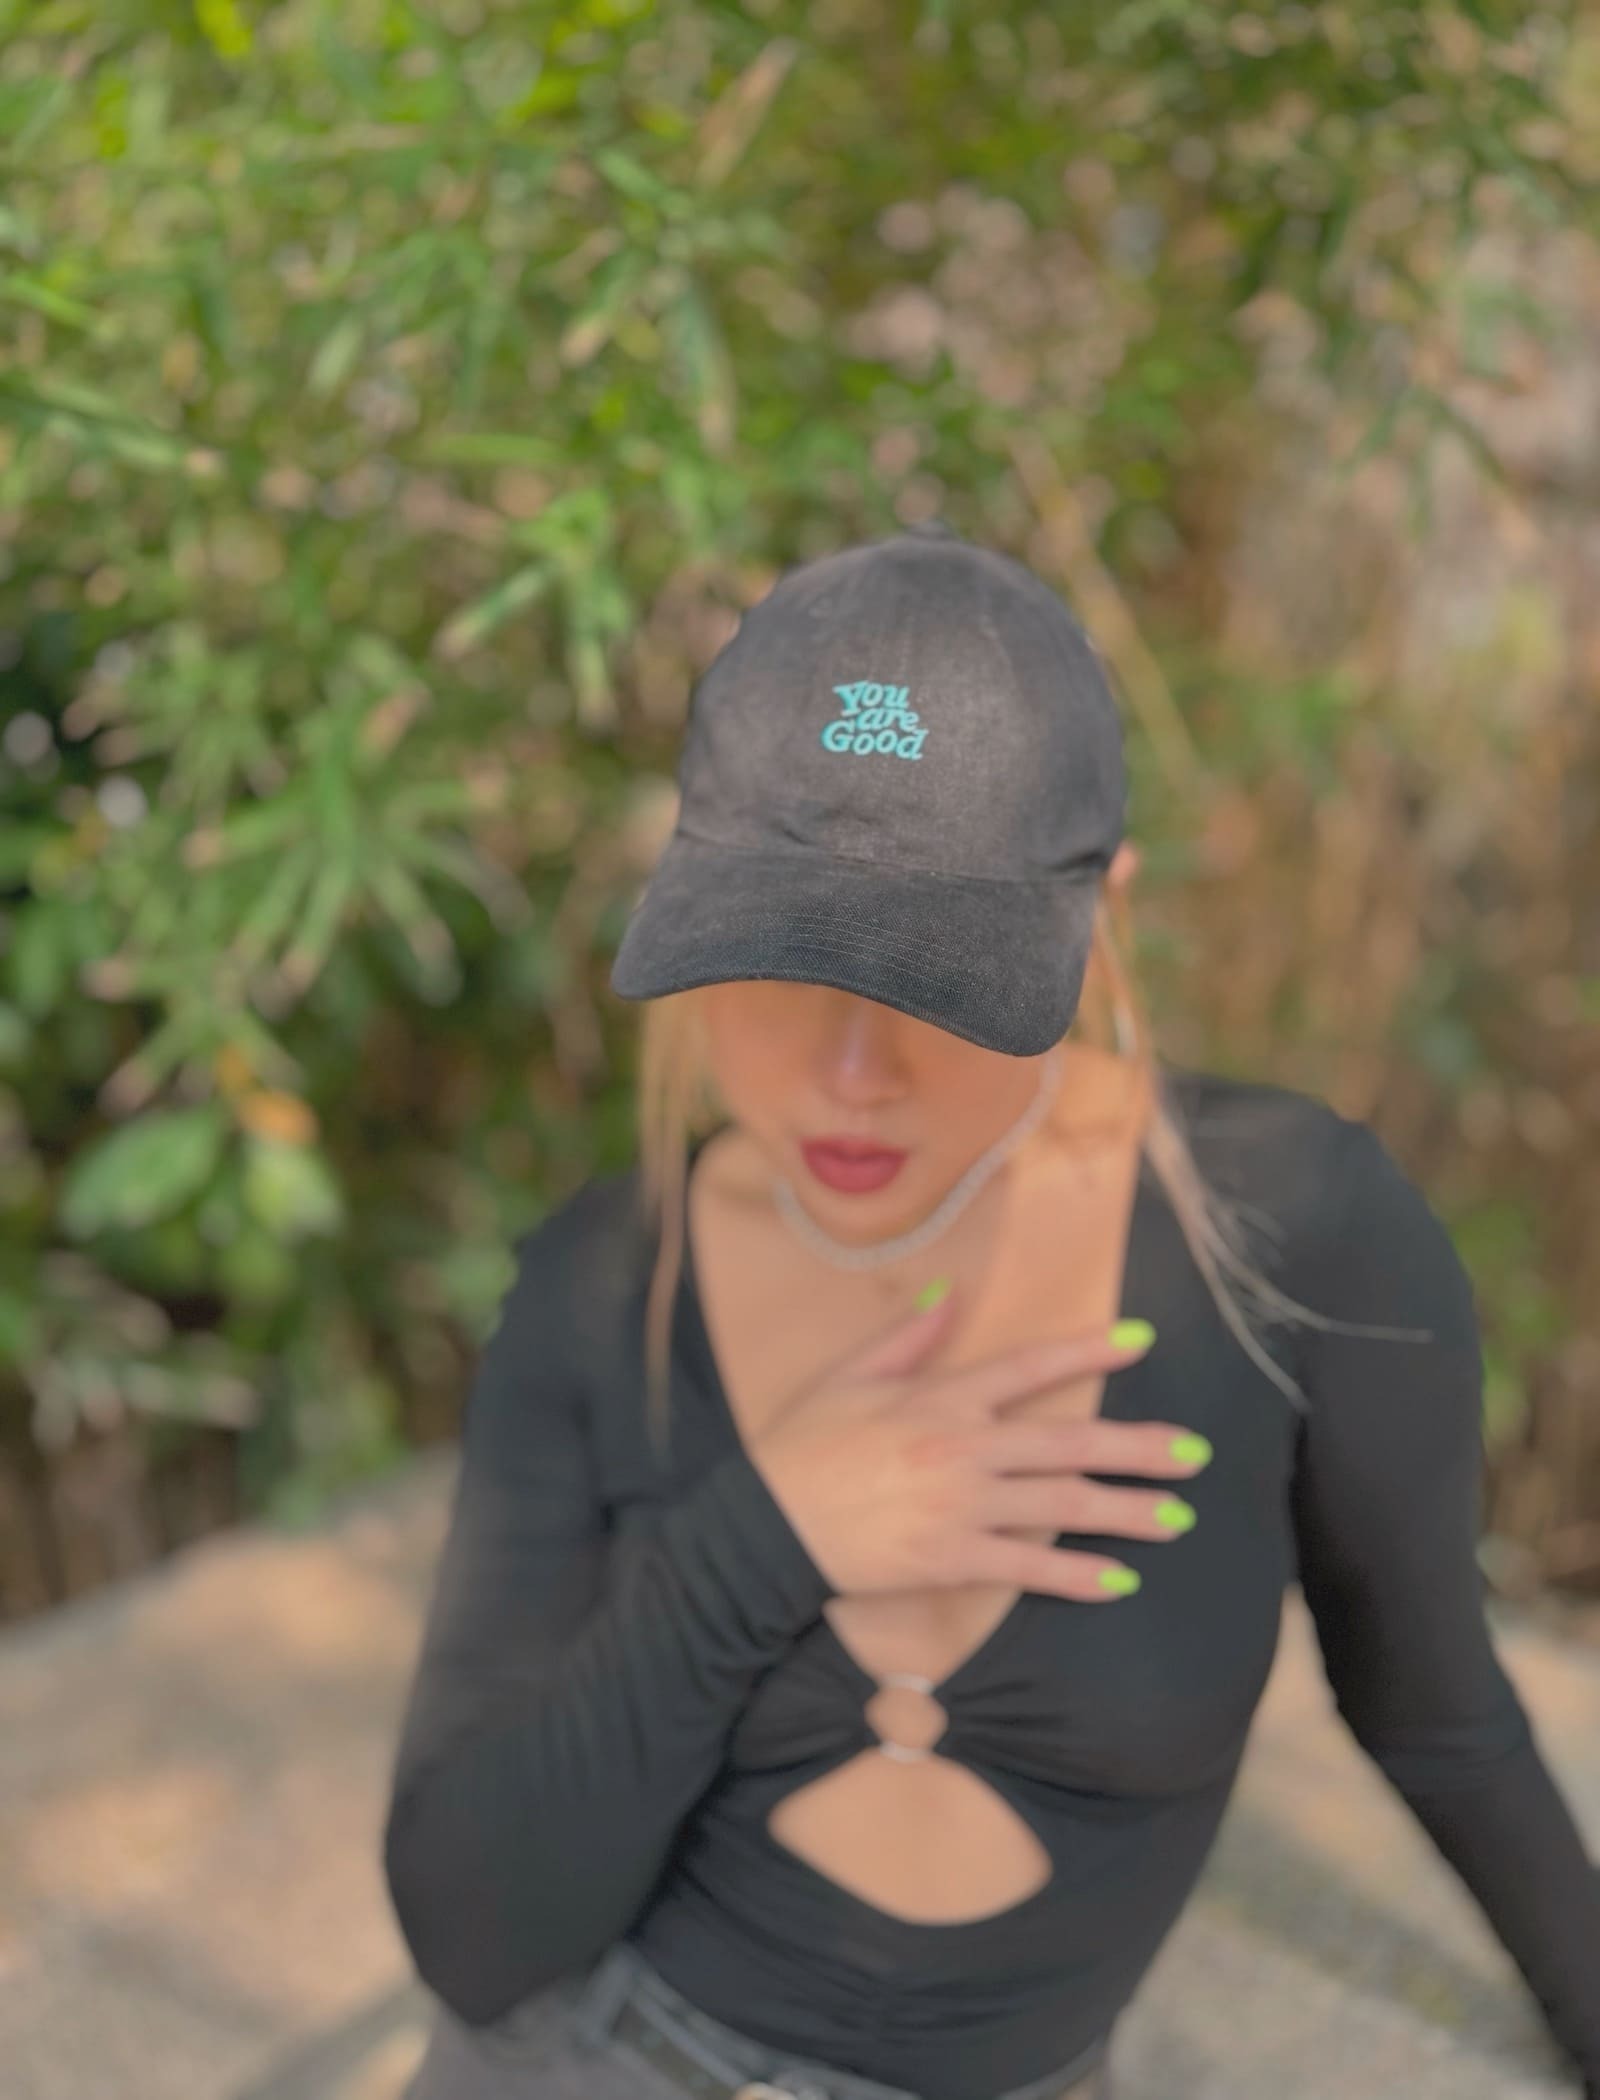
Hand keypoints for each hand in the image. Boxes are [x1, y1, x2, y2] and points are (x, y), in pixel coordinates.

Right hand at [746, 1280, 1209, 1600]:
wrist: (765, 1523)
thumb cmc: (800, 1447)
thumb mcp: (849, 1377)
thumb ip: (905, 1337)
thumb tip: (947, 1294)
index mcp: (940, 1398)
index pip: (1029, 1367)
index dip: (1086, 1353)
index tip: (1139, 1344)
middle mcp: (963, 1447)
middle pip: (1066, 1444)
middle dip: (1136, 1448)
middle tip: (1193, 1454)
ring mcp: (961, 1505)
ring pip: (1060, 1506)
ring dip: (1125, 1512)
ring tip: (1176, 1517)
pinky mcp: (950, 1557)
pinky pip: (1026, 1568)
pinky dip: (1075, 1577)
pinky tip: (1118, 1580)